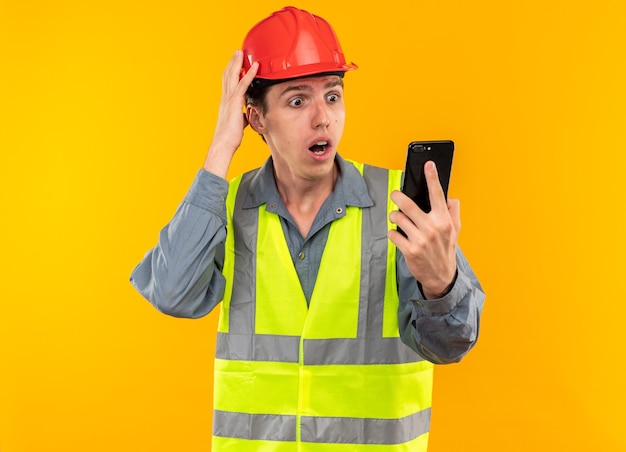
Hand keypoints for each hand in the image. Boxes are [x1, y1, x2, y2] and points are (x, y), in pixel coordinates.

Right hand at [203, 50, 258, 177]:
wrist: (223, 144)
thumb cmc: (230, 137)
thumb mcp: (237, 123)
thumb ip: (241, 116)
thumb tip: (245, 115)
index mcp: (226, 103)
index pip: (228, 83)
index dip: (230, 72)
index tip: (234, 63)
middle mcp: (226, 99)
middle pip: (228, 75)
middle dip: (232, 63)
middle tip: (236, 52)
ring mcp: (229, 100)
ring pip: (232, 76)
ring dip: (237, 63)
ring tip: (241, 52)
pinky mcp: (235, 103)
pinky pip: (243, 85)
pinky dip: (249, 74)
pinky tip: (254, 67)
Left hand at [388, 161, 460, 298]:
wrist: (441, 276)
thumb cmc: (446, 250)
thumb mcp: (455, 230)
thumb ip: (453, 212)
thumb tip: (450, 197)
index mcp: (444, 220)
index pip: (437, 194)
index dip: (432, 177)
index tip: (428, 165)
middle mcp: (432, 228)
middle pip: (408, 204)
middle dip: (398, 196)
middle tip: (395, 194)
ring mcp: (420, 240)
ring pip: (398, 218)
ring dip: (394, 215)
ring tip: (396, 218)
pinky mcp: (409, 250)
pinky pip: (393, 234)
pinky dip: (392, 232)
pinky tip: (397, 234)